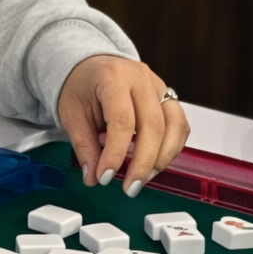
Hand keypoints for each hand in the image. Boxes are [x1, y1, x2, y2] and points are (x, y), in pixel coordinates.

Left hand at [57, 55, 190, 195]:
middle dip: (143, 163)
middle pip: (154, 126)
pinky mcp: (169, 98)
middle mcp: (141, 79)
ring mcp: (159, 86)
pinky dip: (172, 149)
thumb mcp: (72, 114)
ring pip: (174, 126)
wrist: (93, 66)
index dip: (115, 154)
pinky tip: (155, 164)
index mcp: (113, 77)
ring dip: (162, 158)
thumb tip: (94, 177)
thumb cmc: (81, 86)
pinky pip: (180, 126)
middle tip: (129, 187)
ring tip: (143, 178)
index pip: (122, 121)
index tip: (105, 176)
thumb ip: (84, 146)